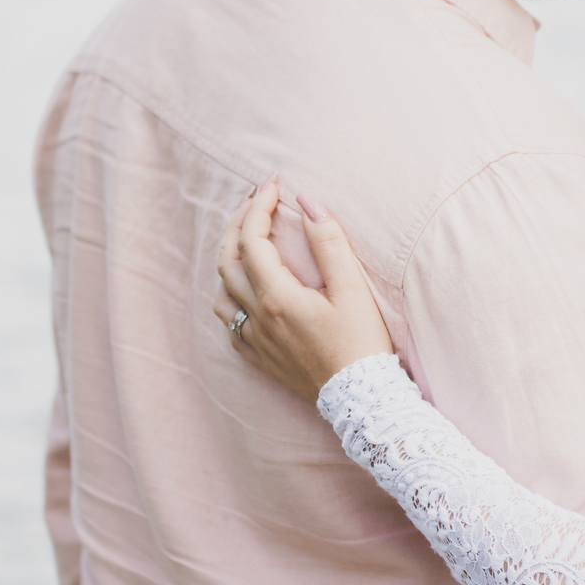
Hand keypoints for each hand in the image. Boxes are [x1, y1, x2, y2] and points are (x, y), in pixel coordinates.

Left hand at [215, 180, 393, 399]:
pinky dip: (233, 296)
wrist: (362, 399)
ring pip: (223, 292)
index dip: (259, 207)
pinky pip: (231, 322)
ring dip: (230, 260)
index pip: (252, 240)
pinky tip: (249, 290)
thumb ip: (328, 242)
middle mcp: (257, 318)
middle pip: (228, 260)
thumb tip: (307, 202)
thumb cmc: (362, 343)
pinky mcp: (260, 359)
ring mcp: (255, 341)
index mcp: (276, 297)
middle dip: (239, 224)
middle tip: (257, 201)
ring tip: (249, 241)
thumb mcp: (353, 289)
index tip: (274, 185)